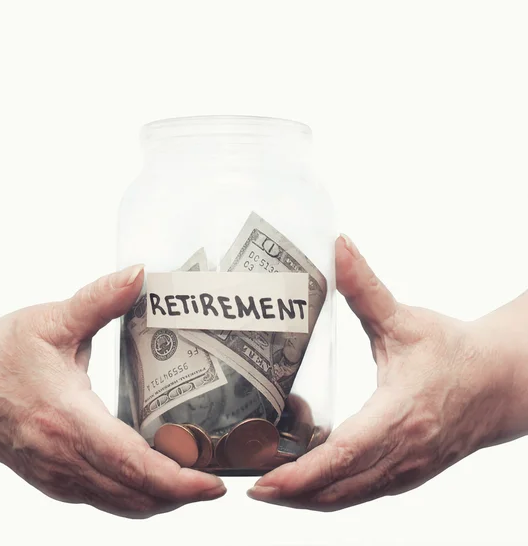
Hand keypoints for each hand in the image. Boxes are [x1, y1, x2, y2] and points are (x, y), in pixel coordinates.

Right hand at [0, 266, 225, 517]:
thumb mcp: (50, 320)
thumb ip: (100, 299)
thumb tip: (140, 273)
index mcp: (66, 418)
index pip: (129, 462)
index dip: (176, 479)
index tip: (214, 482)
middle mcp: (63, 458)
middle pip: (134, 493)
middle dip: (183, 494)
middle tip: (221, 478)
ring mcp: (57, 477)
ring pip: (121, 504)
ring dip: (164, 500)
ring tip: (199, 480)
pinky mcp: (55, 480)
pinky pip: (105, 500)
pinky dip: (139, 497)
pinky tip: (160, 479)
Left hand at [249, 235, 523, 509]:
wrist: (500, 381)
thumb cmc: (455, 352)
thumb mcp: (405, 320)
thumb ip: (366, 287)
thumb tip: (338, 247)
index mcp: (401, 415)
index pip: (346, 454)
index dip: (303, 473)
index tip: (265, 482)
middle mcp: (404, 453)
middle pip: (339, 487)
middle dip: (291, 493)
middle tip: (248, 485)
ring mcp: (407, 470)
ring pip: (349, 497)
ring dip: (307, 499)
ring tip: (268, 488)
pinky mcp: (407, 472)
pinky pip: (362, 493)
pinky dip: (329, 493)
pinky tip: (305, 484)